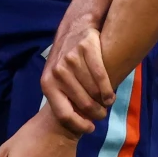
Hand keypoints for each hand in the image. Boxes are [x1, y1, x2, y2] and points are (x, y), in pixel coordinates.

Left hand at [42, 19, 112, 136]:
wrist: (74, 28)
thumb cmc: (65, 61)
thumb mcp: (56, 79)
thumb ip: (62, 97)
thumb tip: (75, 124)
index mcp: (47, 83)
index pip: (63, 114)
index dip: (79, 125)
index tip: (90, 128)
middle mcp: (58, 72)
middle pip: (83, 104)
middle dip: (96, 113)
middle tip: (101, 114)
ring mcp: (71, 59)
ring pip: (93, 92)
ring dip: (103, 102)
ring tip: (106, 103)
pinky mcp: (86, 49)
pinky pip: (102, 76)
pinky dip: (108, 90)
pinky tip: (110, 95)